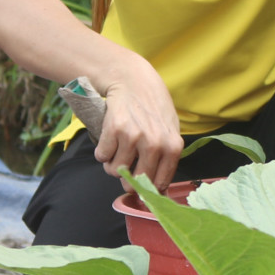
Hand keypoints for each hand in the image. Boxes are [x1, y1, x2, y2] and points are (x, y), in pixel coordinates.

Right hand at [95, 67, 184, 190]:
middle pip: (135, 182)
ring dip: (113, 164)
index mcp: (172, 147)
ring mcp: (134, 137)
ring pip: (115, 170)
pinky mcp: (113, 130)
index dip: (148, 190)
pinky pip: (102, 156)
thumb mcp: (170, 131)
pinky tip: (110, 139)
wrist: (134, 81)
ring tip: (119, 149)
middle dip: (127, 181)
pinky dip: (103, 152)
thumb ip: (167, 160)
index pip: (159, 183)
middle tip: (126, 169)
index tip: (141, 190)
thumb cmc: (153, 108)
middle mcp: (154, 144)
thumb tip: (159, 192)